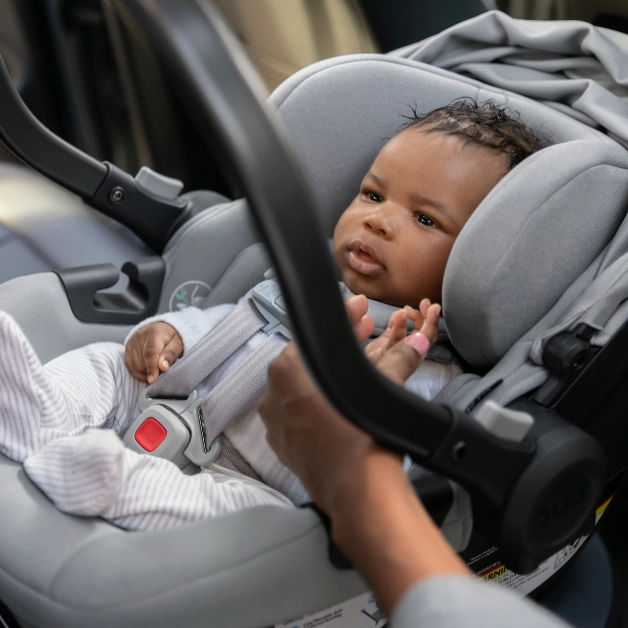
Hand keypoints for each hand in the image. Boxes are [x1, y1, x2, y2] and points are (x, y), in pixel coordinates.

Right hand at [124, 322, 183, 382]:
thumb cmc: (171, 338)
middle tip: (162, 369)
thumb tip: (163, 367)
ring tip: (156, 369)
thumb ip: (170, 355)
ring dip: (146, 373)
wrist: (161, 330)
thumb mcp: (177, 345)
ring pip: (135, 367)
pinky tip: (148, 372)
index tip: (154, 379)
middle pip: (142, 361)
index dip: (151, 368)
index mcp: (154, 332)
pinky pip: (130, 368)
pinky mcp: (127, 350)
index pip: (150, 353)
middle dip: (152, 370)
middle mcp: (139, 336)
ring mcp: (131, 343)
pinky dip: (139, 374)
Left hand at [258, 296, 466, 614]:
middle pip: (308, 359)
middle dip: (338, 344)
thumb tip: (417, 342)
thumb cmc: (365, 440)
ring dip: (328, 373)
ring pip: (303, 387)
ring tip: (357, 365)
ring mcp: (277, 423)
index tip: (360, 311)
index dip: (344, 319)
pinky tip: (341, 399)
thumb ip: (398, 360)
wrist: (359, 495)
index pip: (316, 334)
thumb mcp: (383, 389)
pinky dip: (319, 402)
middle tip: (365, 332)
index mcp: (286, 372)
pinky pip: (300, 413)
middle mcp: (273, 396)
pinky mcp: (285, 446)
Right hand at [365, 299, 440, 384]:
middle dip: (426, 316)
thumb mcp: (388, 373)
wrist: (358, 385)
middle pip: (423, 332)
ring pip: (410, 329)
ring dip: (412, 316)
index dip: (432, 322)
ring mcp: (396, 348)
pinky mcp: (384, 345)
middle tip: (425, 302)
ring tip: (407, 308)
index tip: (434, 308)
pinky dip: (398, 320)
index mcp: (412, 358)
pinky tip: (397, 316)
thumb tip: (420, 340)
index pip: (427, 337)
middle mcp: (407, 352)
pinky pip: (395, 329)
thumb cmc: (374, 383)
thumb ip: (402, 358)